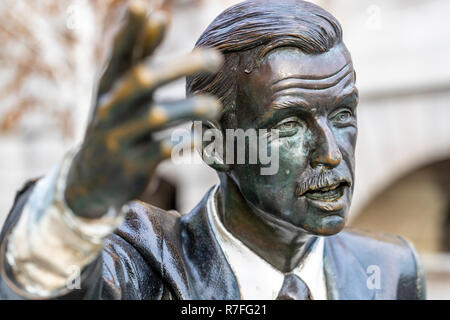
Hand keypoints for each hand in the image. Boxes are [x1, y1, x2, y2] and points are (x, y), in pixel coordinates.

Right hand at [64, 2, 222, 217]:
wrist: (92, 180)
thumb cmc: (116, 123)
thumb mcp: (120, 90)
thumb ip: (139, 56)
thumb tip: (158, 13)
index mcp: (109, 85)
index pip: (120, 53)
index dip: (133, 32)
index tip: (147, 8)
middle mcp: (110, 108)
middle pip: (142, 80)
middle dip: (179, 68)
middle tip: (215, 59)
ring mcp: (118, 137)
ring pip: (154, 117)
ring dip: (188, 108)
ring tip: (215, 108)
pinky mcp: (131, 165)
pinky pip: (161, 152)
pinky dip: (183, 145)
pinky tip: (202, 140)